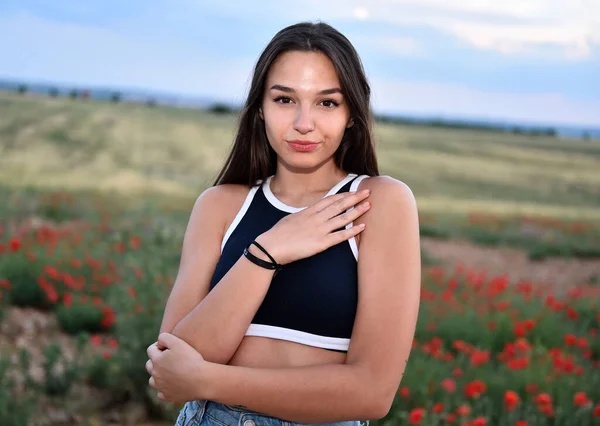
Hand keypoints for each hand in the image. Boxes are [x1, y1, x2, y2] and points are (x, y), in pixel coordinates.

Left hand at [146, 333, 209, 403]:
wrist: (201, 380)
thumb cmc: (190, 359)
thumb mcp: (177, 341)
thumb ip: (164, 337)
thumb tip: (159, 341)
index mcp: (156, 360)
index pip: (150, 350)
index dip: (159, 346)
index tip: (168, 346)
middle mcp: (155, 375)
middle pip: (149, 365)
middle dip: (156, 361)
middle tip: (169, 359)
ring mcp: (161, 387)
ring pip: (153, 381)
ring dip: (158, 376)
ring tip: (169, 373)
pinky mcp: (168, 397)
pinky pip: (161, 394)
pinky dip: (164, 389)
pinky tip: (172, 385)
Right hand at [256, 189, 370, 264]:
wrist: (271, 246)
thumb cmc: (277, 234)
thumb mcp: (291, 219)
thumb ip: (303, 216)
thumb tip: (308, 214)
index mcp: (309, 211)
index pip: (330, 200)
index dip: (343, 195)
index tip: (353, 191)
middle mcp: (316, 218)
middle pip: (339, 205)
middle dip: (354, 198)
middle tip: (367, 191)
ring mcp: (320, 230)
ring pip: (342, 218)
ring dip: (356, 211)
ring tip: (368, 205)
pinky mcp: (321, 243)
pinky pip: (340, 236)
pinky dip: (352, 231)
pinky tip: (362, 227)